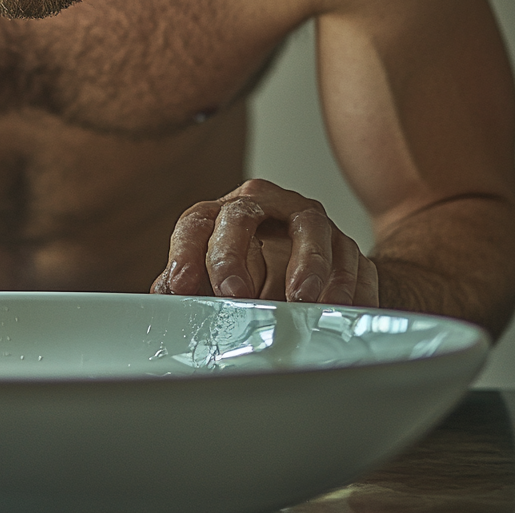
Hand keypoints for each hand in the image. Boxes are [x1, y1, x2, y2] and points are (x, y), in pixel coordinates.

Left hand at [151, 178, 378, 305]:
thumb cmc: (252, 270)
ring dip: (306, 264)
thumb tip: (162, 304)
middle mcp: (263, 206)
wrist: (311, 270)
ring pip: (309, 226)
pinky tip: (337, 307)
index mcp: (222, 214)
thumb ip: (190, 286)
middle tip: (232, 293)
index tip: (182, 287)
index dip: (186, 253)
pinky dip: (347, 285)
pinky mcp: (345, 243)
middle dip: (233, 253)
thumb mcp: (216, 277)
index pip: (196, 222)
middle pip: (242, 214)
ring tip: (300, 300)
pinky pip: (352, 259)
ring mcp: (307, 220)